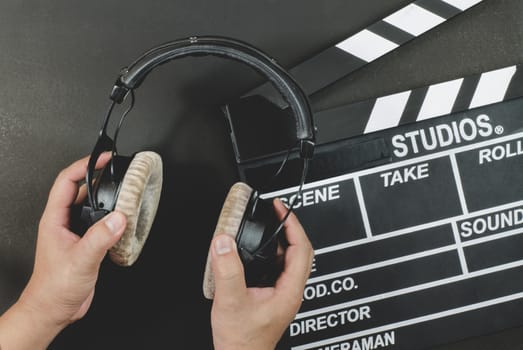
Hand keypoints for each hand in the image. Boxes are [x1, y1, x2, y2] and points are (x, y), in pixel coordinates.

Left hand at [0, 153, 126, 349]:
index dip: (84, 165)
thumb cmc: (55, 287)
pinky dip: (111, 217)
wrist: (53, 309)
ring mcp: (74, 232)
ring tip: (122, 192)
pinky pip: (98, 222)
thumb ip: (100, 237)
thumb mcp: (81, 259)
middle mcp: (63, 223)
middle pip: (79, 190)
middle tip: (115, 170)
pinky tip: (122, 220)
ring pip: (90, 206)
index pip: (67, 181)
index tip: (103, 158)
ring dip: (105, 198)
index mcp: (54, 220)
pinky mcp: (84, 243)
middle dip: (97, 177)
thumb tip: (119, 217)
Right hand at [209, 198, 313, 349]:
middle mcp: (291, 291)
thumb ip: (227, 270)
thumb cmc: (241, 340)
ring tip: (271, 225)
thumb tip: (224, 243)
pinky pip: (282, 267)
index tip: (281, 209)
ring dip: (284, 239)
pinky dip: (275, 252)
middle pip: (302, 250)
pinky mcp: (276, 295)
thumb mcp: (229, 301)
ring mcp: (285, 293)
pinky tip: (261, 249)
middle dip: (291, 227)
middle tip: (278, 212)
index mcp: (289, 289)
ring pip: (293, 259)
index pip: (301, 248)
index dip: (292, 224)